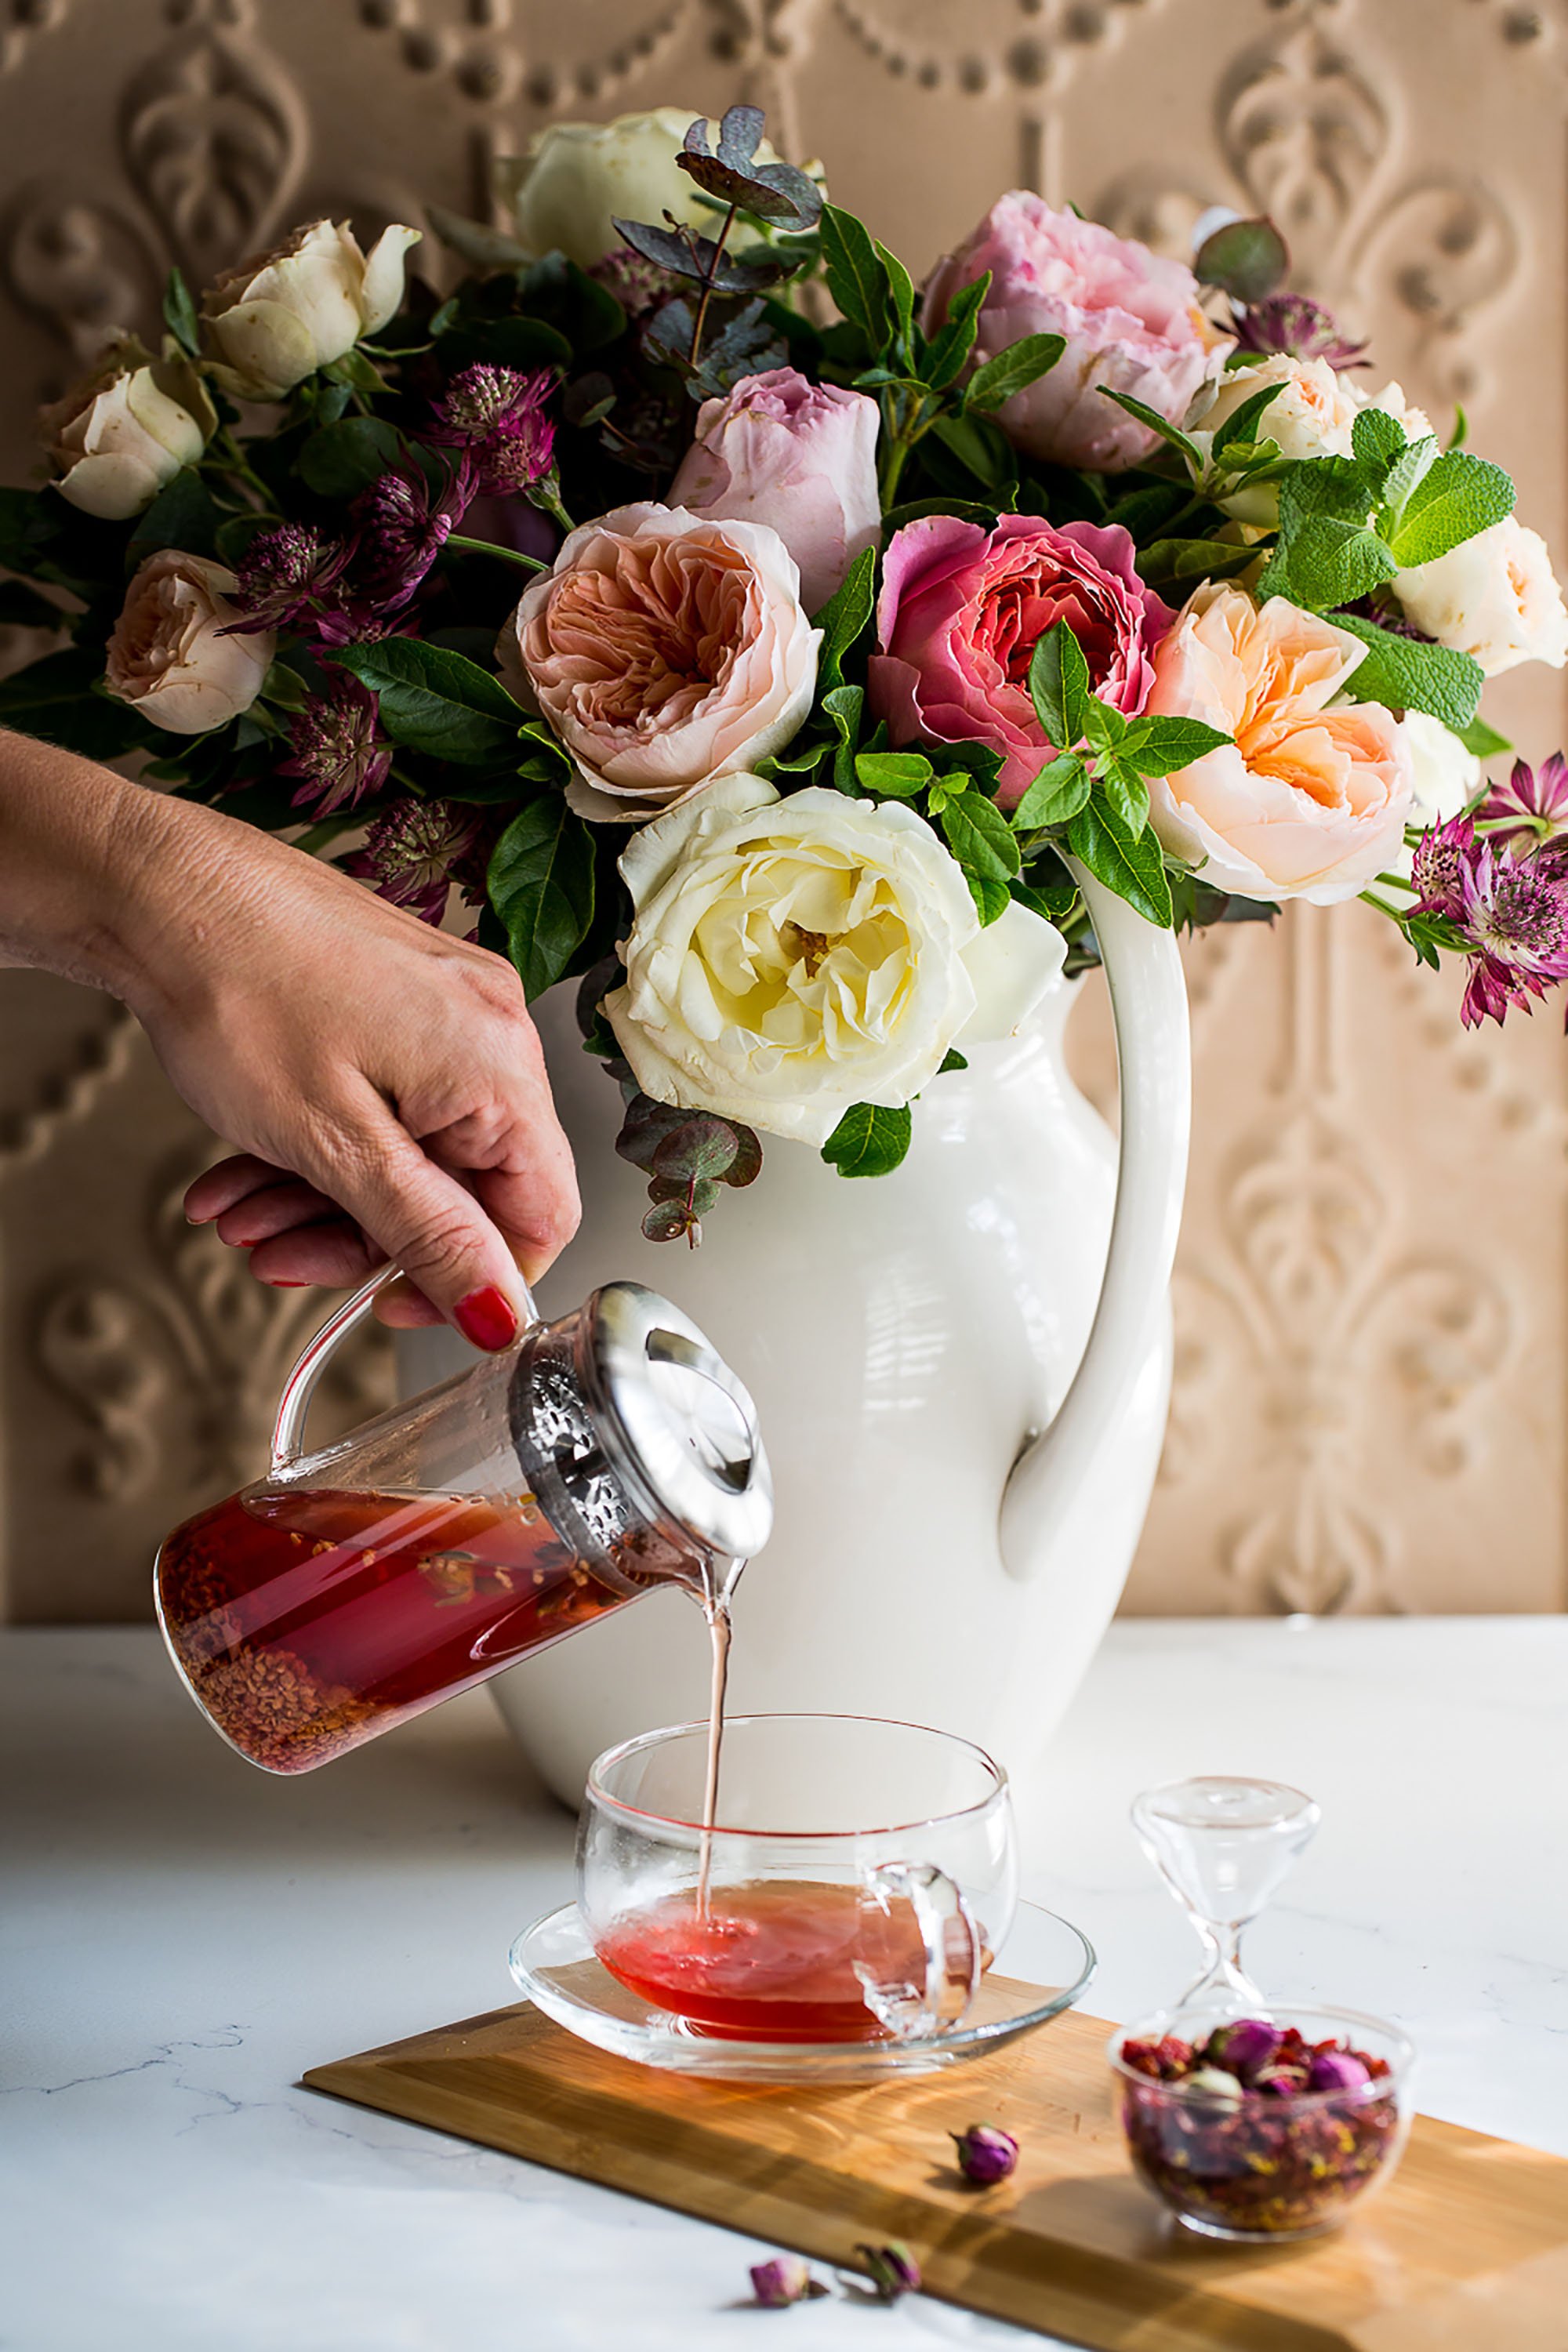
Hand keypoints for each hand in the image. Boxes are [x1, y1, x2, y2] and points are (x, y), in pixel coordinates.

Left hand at [152, 819, 577, 1343]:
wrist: (156, 887)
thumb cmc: (235, 989)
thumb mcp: (336, 1146)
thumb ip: (429, 1236)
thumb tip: (500, 1316)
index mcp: (498, 1067)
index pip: (542, 1215)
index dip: (475, 1280)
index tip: (392, 1303)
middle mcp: (489, 1030)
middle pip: (465, 1186)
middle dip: (366, 1239)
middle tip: (282, 1258)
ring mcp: (444, 1008)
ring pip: (411, 1149)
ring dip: (322, 1202)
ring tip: (239, 1216)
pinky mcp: (396, 999)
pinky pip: (381, 1103)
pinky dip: (317, 1148)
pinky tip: (244, 1172)